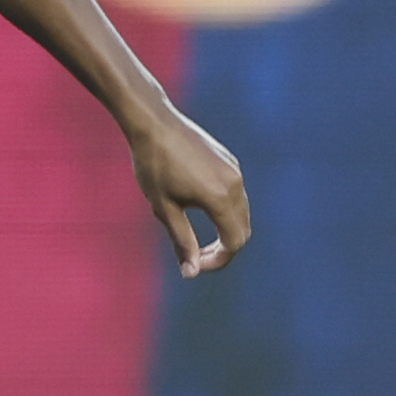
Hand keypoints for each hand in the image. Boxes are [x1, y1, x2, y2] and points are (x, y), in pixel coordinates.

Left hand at [129, 103, 249, 277]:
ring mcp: (234, 170)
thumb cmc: (153, 165)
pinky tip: (198, 208)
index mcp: (220, 198)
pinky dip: (225, 211)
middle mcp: (235, 184)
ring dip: (225, 230)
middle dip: (223, 250)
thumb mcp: (164, 208)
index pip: (234, 242)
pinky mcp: (229, 161)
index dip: (218, 261)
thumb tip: (191, 272)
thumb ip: (182, 241)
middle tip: (195, 257)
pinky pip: (236, 194)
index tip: (196, 266)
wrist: (153, 123)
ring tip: (195, 238)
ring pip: (241, 213)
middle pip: (242, 230)